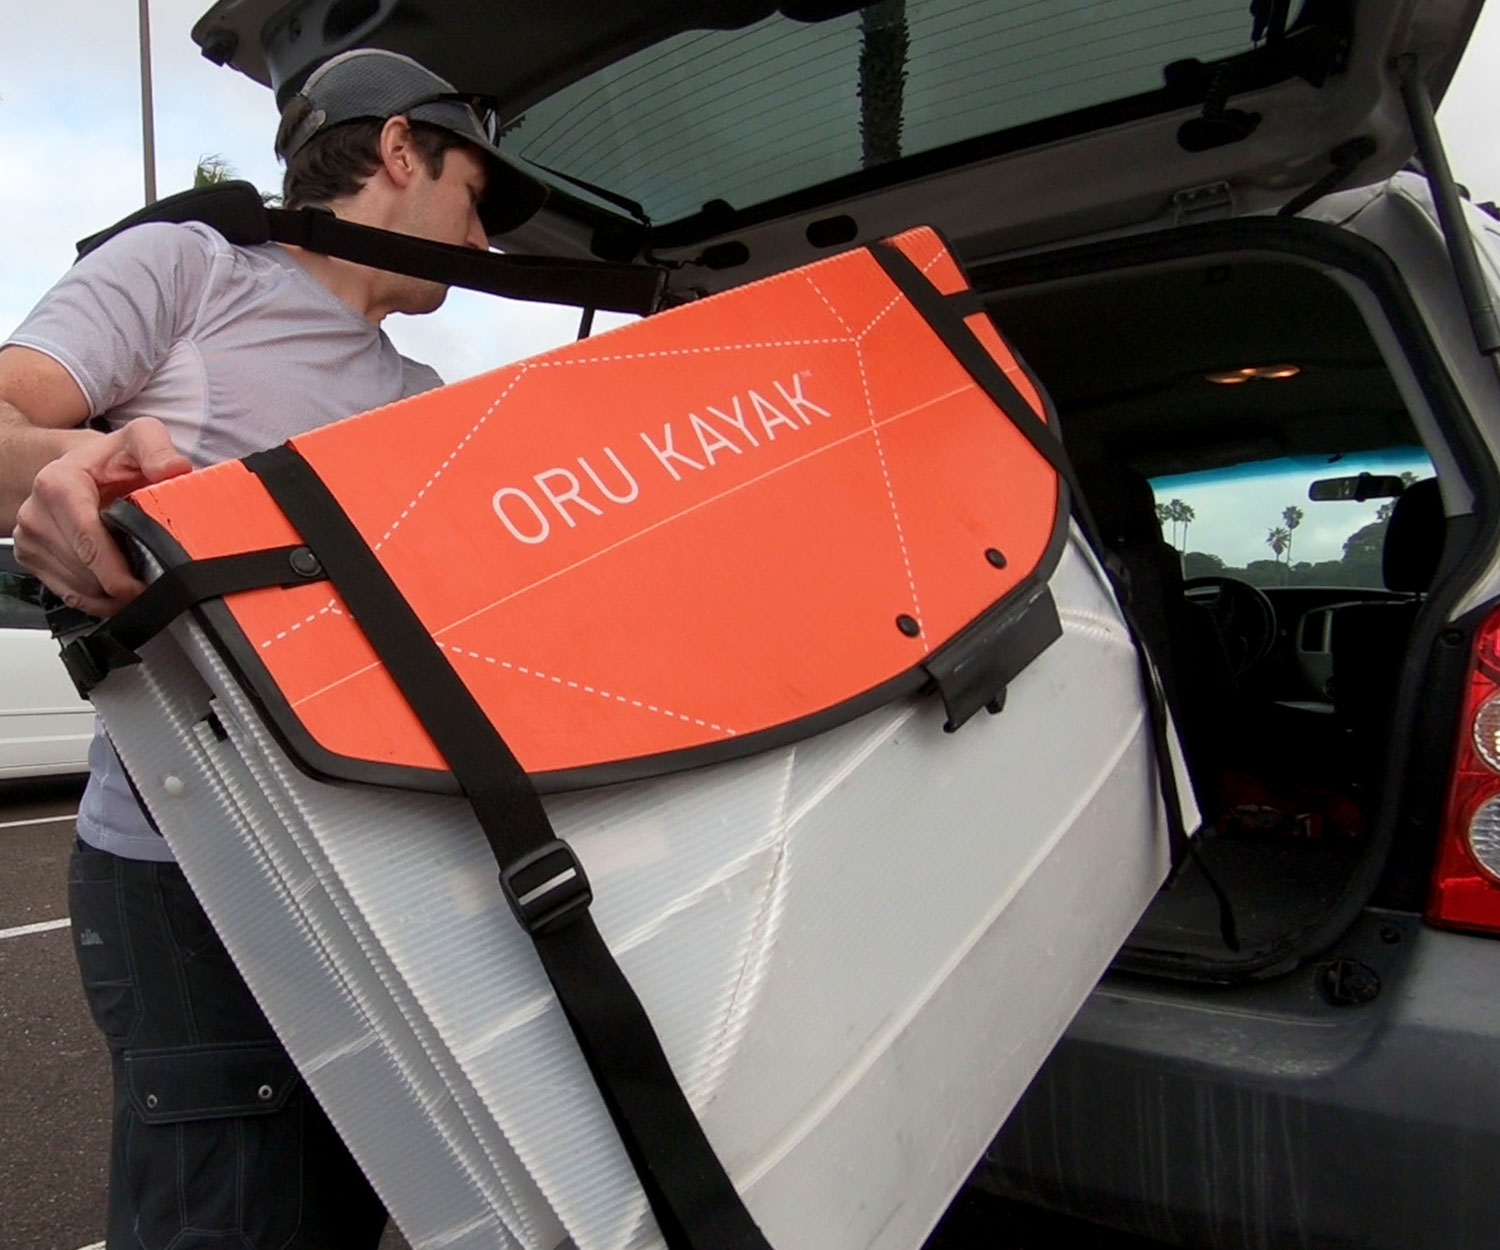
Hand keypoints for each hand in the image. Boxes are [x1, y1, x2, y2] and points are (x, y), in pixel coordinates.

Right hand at [13, 419, 190, 616]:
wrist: (81, 468)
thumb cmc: (111, 459)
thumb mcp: (139, 439)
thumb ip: (157, 450)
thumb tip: (174, 469)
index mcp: (58, 484)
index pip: (87, 541)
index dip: (117, 572)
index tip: (143, 587)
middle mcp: (36, 513)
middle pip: (84, 571)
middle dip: (122, 584)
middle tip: (155, 583)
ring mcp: (30, 538)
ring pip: (78, 588)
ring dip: (112, 594)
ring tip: (139, 580)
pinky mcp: (31, 557)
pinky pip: (68, 595)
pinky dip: (98, 600)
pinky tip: (119, 590)